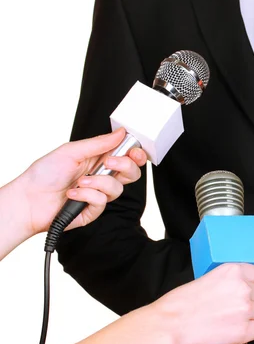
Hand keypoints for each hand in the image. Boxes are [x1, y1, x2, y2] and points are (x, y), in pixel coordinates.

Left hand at [15, 128, 146, 233]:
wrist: (28, 200)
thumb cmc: (43, 174)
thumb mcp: (71, 151)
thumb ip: (99, 143)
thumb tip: (120, 133)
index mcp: (98, 160)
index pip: (126, 157)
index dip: (135, 154)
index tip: (134, 151)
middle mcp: (101, 177)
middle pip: (131, 174)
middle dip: (125, 166)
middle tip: (110, 162)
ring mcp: (98, 194)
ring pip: (117, 189)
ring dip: (98, 183)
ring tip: (79, 182)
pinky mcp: (93, 210)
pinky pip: (102, 201)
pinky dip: (86, 196)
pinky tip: (72, 194)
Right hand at [151, 263, 253, 343]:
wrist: (168, 325)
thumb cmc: (180, 303)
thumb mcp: (207, 278)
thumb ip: (229, 280)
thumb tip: (240, 285)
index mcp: (233, 271)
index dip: (253, 285)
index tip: (245, 291)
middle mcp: (243, 287)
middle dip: (251, 302)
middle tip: (233, 309)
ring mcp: (246, 309)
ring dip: (251, 318)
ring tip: (231, 321)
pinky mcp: (244, 331)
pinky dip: (250, 332)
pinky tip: (235, 331)